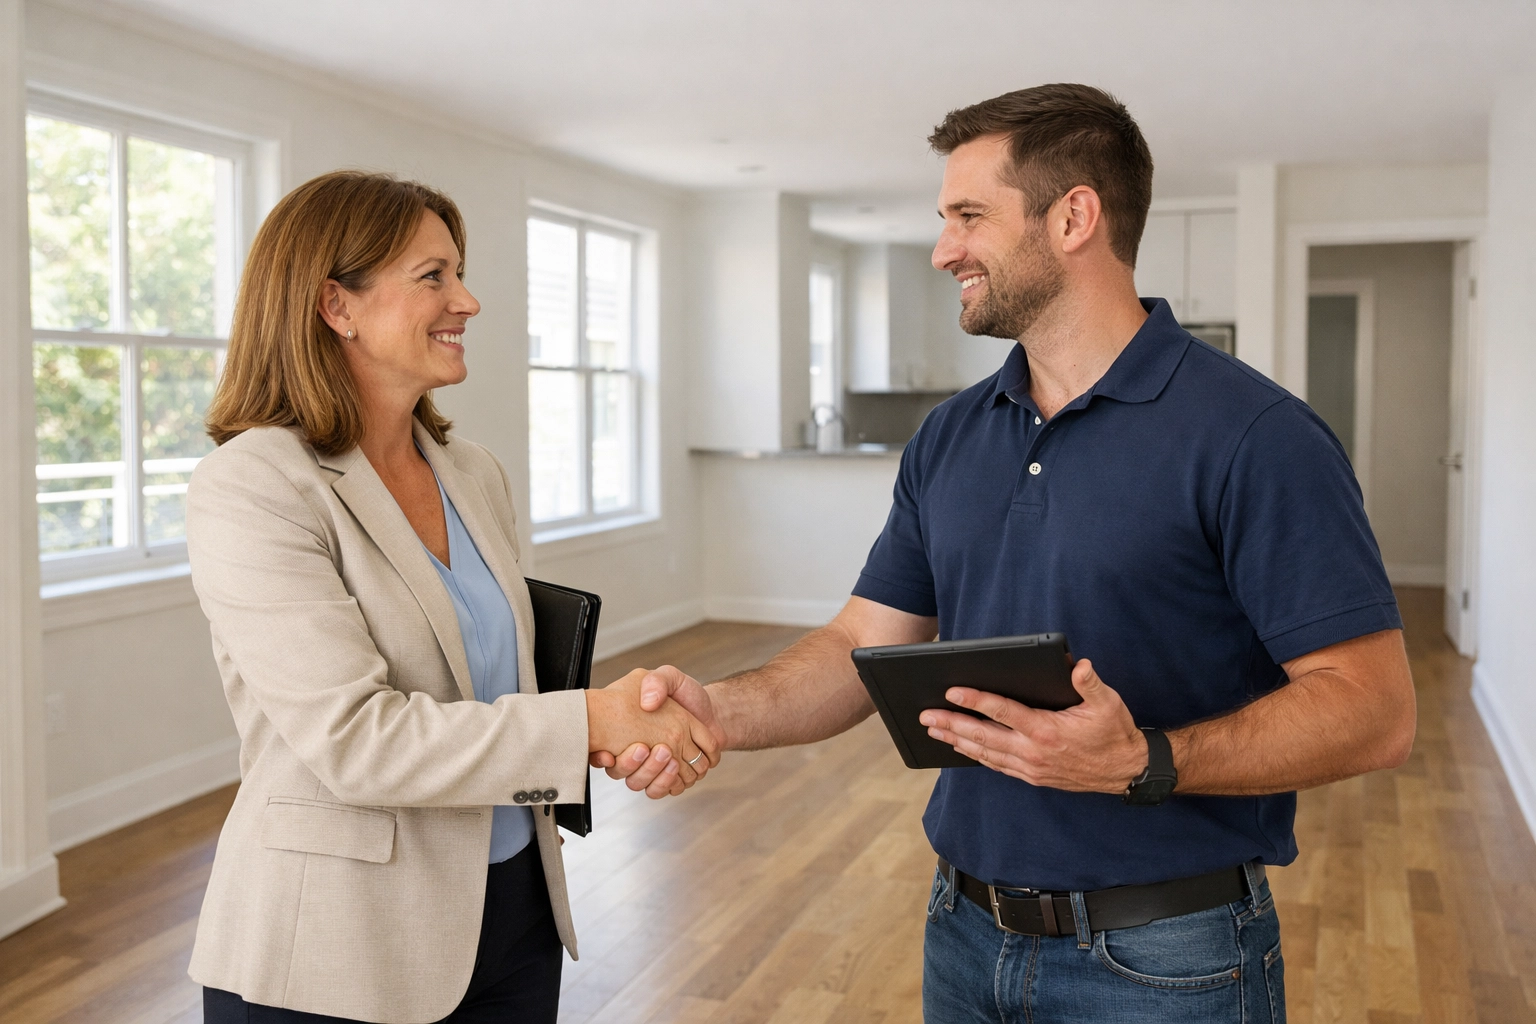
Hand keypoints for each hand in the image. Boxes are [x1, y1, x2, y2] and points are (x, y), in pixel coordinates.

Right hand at [589, 666, 725, 798]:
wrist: (714, 712)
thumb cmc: (688, 695)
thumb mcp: (670, 677)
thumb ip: (657, 681)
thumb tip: (647, 703)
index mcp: (627, 727)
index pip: (601, 750)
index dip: (599, 757)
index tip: (608, 754)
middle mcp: (635, 749)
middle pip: (620, 772)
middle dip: (633, 764)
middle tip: (650, 749)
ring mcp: (651, 766)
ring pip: (639, 784)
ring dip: (654, 774)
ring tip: (670, 758)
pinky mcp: (667, 778)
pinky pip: (659, 791)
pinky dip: (668, 783)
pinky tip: (677, 767)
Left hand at [918, 658, 1148, 793]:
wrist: (1126, 771)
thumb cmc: (1115, 733)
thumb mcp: (1108, 703)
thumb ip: (1090, 683)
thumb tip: (1078, 665)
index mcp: (1046, 731)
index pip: (1002, 712)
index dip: (975, 700)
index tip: (952, 691)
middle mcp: (1033, 752)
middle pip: (983, 736)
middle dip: (951, 724)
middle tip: (925, 716)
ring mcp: (1031, 768)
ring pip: (985, 754)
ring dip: (957, 741)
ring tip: (933, 731)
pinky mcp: (1033, 777)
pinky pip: (997, 766)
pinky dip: (976, 756)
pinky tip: (962, 747)